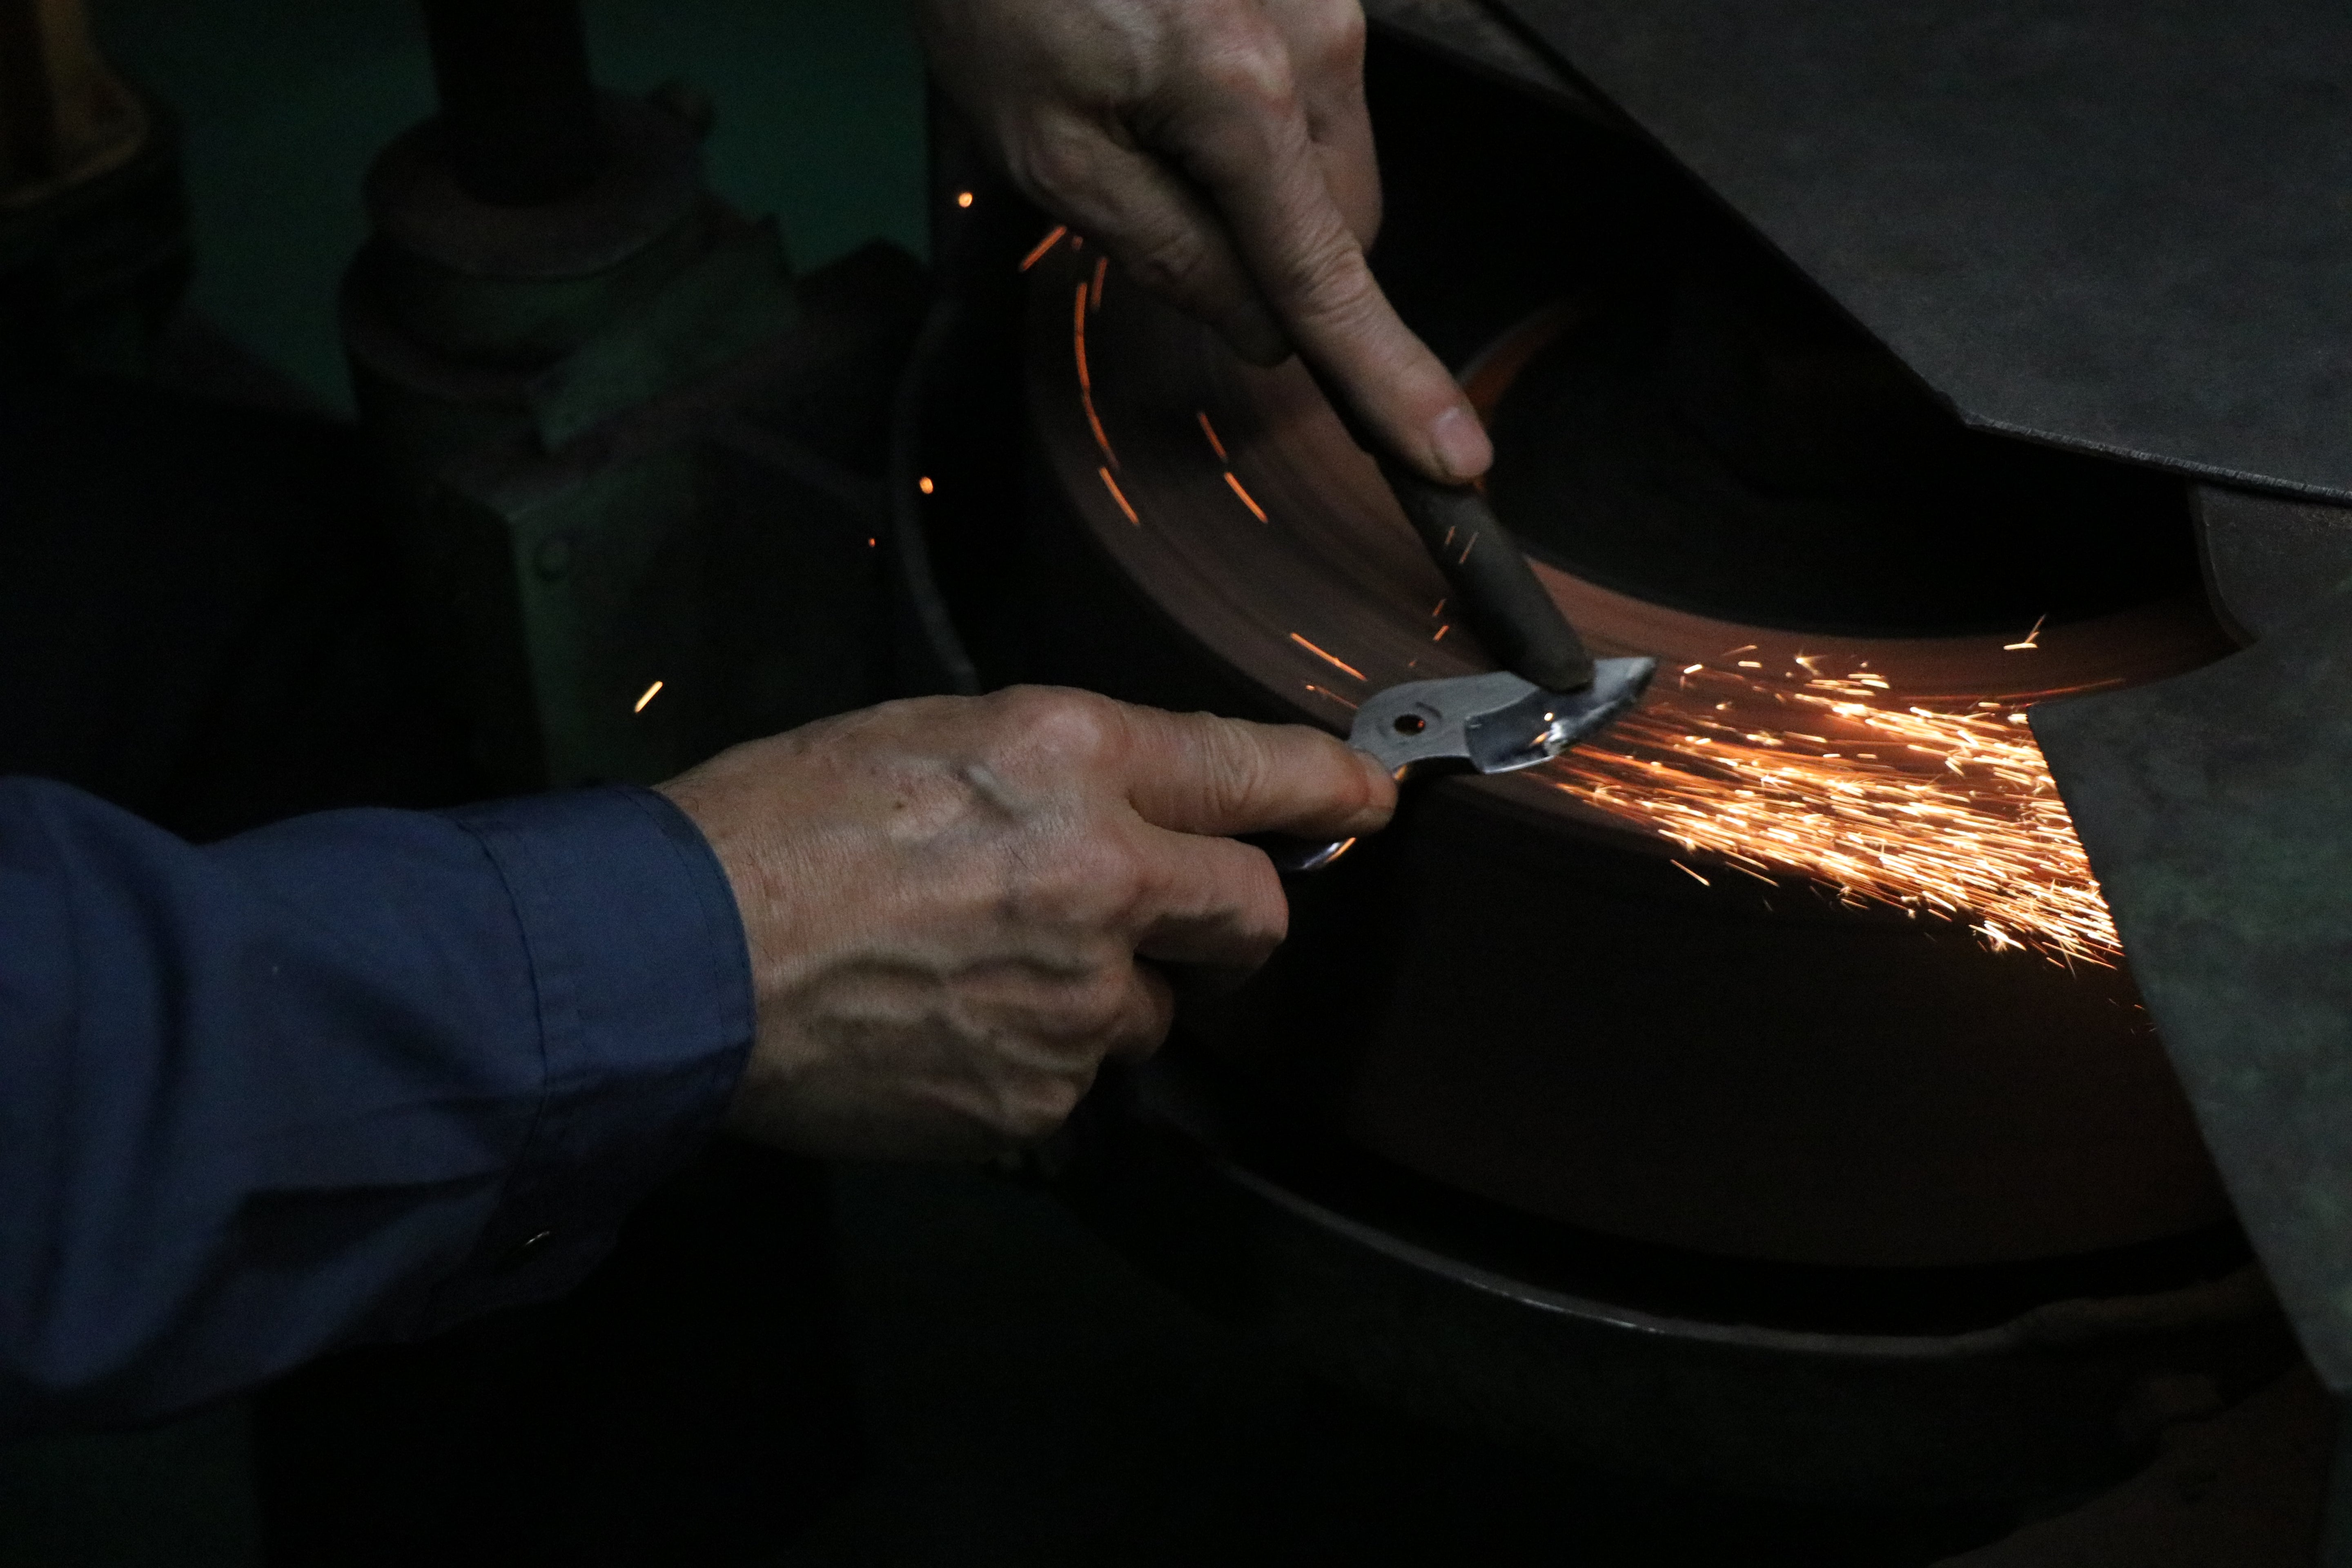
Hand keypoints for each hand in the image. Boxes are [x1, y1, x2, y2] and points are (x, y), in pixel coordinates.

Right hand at [657, 687, 1394, 1159]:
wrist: (683, 956)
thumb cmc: (782, 821)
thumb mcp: (930, 731)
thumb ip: (1061, 767)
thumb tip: (1146, 807)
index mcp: (1075, 757)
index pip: (1253, 769)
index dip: (1326, 785)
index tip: (1367, 797)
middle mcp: (1105, 876)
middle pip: (1252, 915)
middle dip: (1230, 920)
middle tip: (1170, 918)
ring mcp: (1078, 1000)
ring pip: (1154, 1014)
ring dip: (1105, 998)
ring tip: (983, 975)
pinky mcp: (1037, 1094)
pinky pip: (1076, 1082)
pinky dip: (1032, 1063)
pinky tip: (944, 1029)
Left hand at [916, 0, 1491, 483]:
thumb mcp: (1052, 150)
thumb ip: (1166, 251)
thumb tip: (1262, 330)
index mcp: (1243, 99)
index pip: (1331, 281)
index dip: (1390, 383)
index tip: (1454, 460)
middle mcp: (1318, 44)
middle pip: (1342, 224)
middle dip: (1276, 256)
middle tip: (1155, 203)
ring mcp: (1329, 3)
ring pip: (1328, 163)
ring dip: (1259, 182)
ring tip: (1145, 110)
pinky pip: (1313, 96)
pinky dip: (1253, 119)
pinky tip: (1168, 69)